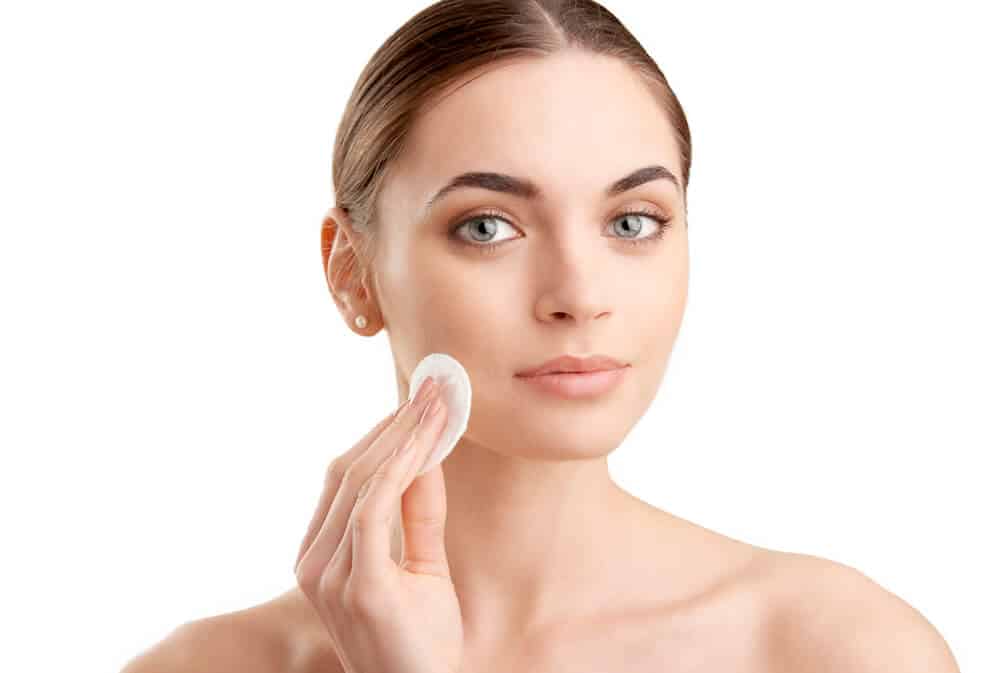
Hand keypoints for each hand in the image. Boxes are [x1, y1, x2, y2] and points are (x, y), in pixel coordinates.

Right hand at [293, 377, 463, 672]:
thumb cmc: (421, 643)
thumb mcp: (422, 566)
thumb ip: (419, 514)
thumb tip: (427, 453)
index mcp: (320, 555)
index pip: (347, 475)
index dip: (383, 432)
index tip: (421, 400)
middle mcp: (314, 561)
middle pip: (350, 468)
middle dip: (396, 423)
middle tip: (436, 388)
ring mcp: (328, 575)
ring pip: (363, 480)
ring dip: (404, 434)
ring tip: (440, 403)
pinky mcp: (357, 586)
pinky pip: (375, 508)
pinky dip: (402, 466)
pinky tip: (428, 440)